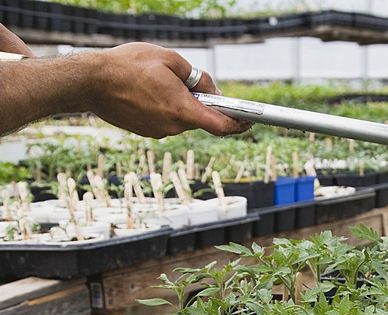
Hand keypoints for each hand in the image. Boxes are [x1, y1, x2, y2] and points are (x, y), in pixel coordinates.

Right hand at [82, 43, 249, 137]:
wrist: (89, 81)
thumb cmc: (128, 65)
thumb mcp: (170, 59)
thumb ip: (198, 77)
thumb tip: (214, 93)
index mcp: (182, 110)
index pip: (221, 126)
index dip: (239, 124)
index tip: (249, 121)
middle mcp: (172, 127)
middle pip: (199, 119)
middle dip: (201, 103)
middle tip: (188, 81)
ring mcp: (157, 132)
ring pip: (181, 119)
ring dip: (180, 103)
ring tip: (159, 82)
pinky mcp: (145, 132)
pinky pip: (165, 120)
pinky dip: (165, 108)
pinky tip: (148, 92)